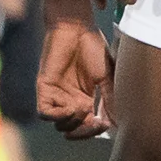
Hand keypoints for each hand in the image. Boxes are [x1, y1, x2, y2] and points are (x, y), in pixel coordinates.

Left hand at [37, 19, 115, 139]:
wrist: (76, 28)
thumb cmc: (93, 48)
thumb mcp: (107, 77)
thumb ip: (110, 100)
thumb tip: (116, 124)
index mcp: (85, 100)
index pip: (87, 127)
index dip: (96, 131)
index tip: (106, 124)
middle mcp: (70, 100)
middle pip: (73, 130)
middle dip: (85, 132)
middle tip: (96, 124)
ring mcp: (56, 96)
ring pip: (60, 125)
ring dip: (73, 122)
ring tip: (82, 107)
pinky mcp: (44, 88)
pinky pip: (45, 113)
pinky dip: (58, 116)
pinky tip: (70, 108)